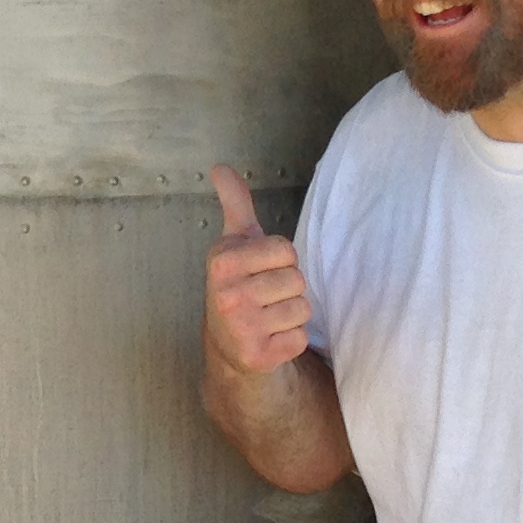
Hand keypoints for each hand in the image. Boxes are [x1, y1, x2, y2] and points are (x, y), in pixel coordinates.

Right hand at [204, 165, 313, 376]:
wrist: (227, 345)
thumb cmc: (238, 285)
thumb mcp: (234, 244)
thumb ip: (235, 203)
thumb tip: (220, 167)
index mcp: (223, 262)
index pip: (286, 250)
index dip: (281, 261)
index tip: (260, 271)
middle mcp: (227, 294)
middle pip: (297, 280)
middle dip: (287, 288)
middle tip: (264, 297)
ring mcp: (241, 327)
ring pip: (302, 309)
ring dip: (291, 315)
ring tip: (268, 317)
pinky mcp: (257, 355)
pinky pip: (300, 338)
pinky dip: (291, 340)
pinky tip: (270, 338)